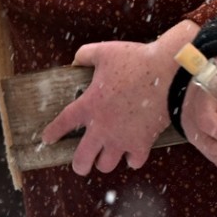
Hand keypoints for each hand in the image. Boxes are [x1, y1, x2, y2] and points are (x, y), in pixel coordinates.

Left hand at [41, 20, 199, 173]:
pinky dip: (132, 160)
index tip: (47, 139)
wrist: (168, 74)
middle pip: (82, 159)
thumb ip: (86, 55)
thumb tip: (76, 60)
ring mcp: (122, 139)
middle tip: (81, 165)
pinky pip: (134, 162)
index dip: (53, 132)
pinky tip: (131, 154)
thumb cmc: (136, 61)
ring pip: (107, 165)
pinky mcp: (142, 143)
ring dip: (105, 161)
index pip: (64, 123)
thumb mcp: (105, 51)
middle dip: (79, 165)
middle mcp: (102, 127)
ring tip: (107, 156)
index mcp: (90, 105)